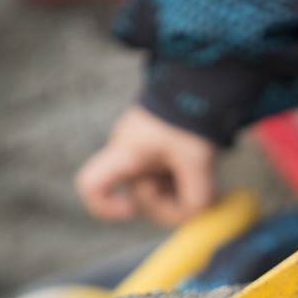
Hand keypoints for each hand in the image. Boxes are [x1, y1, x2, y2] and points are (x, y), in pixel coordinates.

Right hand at [76, 105, 218, 225]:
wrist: (201, 81)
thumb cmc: (190, 117)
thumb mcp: (198, 160)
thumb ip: (197, 195)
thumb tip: (196, 217)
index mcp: (126, 153)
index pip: (90, 185)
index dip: (104, 207)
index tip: (132, 210)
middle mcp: (129, 155)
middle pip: (140, 198)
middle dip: (170, 204)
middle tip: (200, 199)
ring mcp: (145, 154)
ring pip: (158, 190)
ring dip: (181, 193)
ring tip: (206, 182)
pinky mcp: (161, 151)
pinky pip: (168, 178)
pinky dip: (185, 182)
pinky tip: (204, 176)